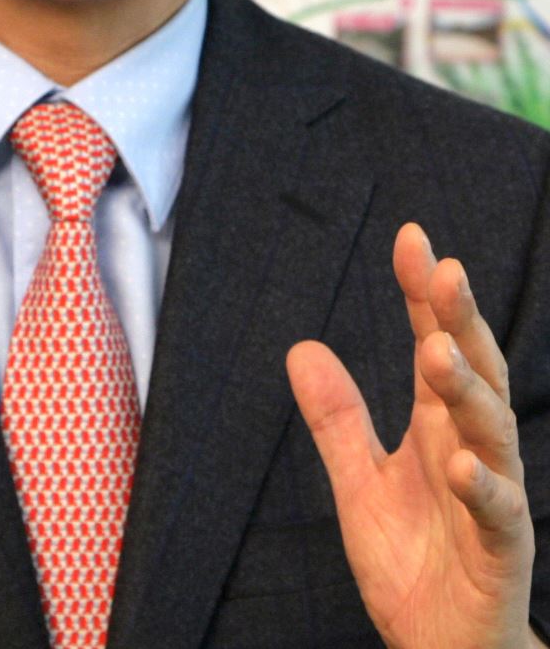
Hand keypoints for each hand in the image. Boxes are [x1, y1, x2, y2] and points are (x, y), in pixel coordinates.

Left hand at [286, 223, 535, 648]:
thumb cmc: (414, 564)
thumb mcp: (359, 485)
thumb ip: (337, 420)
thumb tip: (301, 347)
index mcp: (437, 426)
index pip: (434, 344)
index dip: (425, 294)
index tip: (412, 238)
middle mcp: (470, 448)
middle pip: (473, 371)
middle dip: (460, 319)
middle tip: (443, 270)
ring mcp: (492, 496)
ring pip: (490, 431)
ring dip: (466, 388)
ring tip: (437, 349)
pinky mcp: (501, 550)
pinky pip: (499, 513)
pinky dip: (483, 486)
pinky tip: (462, 461)